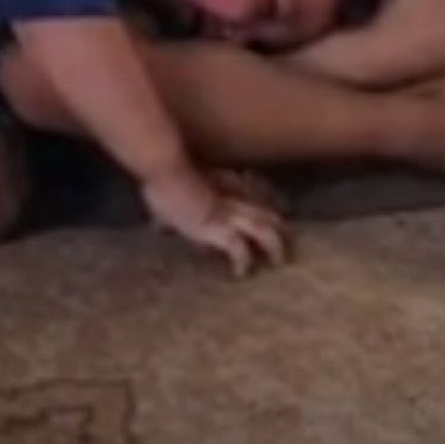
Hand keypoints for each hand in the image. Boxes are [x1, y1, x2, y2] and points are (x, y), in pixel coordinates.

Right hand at [142, 164, 286, 277]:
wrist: (166, 170)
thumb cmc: (162, 176)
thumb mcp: (169, 191)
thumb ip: (168, 209)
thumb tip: (158, 226)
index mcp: (223, 183)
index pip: (249, 196)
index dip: (257, 209)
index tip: (262, 220)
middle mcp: (232, 197)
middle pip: (265, 212)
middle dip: (278, 228)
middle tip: (285, 241)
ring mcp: (228, 213)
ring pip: (264, 229)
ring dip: (274, 246)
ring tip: (278, 261)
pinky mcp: (220, 229)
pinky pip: (239, 249)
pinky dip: (243, 262)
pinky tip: (241, 273)